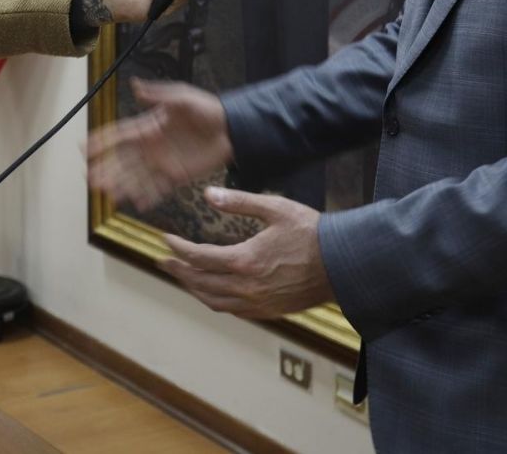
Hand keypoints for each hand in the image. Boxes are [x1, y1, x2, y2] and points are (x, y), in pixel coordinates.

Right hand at [86, 78, 232, 207]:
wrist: (232, 128)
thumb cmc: (207, 109)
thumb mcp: (182, 97)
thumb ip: (158, 95)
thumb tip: (135, 86)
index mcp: (148, 126)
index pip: (119, 135)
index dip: (101, 141)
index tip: (83, 148)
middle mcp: (151, 146)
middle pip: (123, 160)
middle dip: (106, 170)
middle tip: (89, 179)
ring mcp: (162, 162)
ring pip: (136, 176)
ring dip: (121, 185)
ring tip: (107, 195)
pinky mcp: (177, 175)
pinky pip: (158, 187)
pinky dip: (148, 196)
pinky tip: (138, 204)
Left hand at [159, 186, 333, 318]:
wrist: (343, 264)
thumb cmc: (311, 232)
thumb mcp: (275, 208)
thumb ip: (239, 201)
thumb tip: (208, 194)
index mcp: (244, 260)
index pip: (198, 257)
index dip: (178, 248)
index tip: (165, 238)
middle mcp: (246, 287)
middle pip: (199, 282)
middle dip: (178, 270)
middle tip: (163, 260)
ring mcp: (257, 303)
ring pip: (212, 300)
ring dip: (193, 288)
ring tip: (181, 276)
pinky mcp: (268, 311)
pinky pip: (231, 310)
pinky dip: (214, 300)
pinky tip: (211, 291)